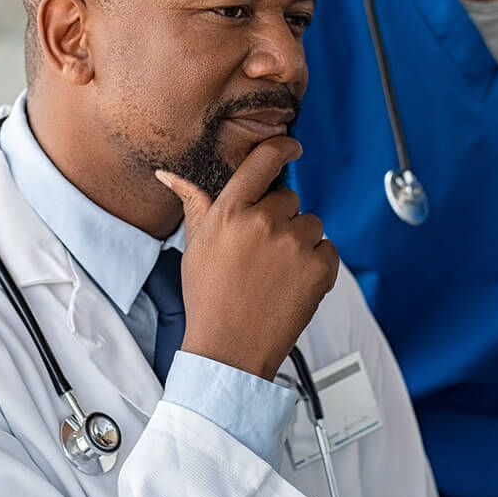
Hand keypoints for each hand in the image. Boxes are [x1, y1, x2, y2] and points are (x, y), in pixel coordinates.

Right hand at [155, 137, 338, 380]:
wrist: (230, 350)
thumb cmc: (209, 297)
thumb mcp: (195, 245)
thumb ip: (193, 202)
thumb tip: (169, 174)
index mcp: (231, 211)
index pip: (263, 160)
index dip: (282, 146)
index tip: (291, 146)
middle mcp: (264, 222)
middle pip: (289, 198)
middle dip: (280, 218)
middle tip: (261, 251)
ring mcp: (295, 244)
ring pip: (311, 223)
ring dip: (300, 241)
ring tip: (275, 271)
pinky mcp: (320, 268)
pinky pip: (328, 249)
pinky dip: (317, 263)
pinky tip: (292, 283)